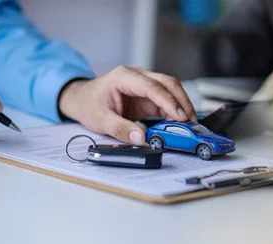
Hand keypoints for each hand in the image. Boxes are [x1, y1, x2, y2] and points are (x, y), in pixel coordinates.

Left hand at [58, 66, 196, 144]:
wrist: (81, 99)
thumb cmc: (88, 104)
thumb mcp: (100, 120)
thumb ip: (121, 129)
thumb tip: (141, 138)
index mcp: (124, 77)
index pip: (152, 87)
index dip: (168, 101)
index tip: (180, 116)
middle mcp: (137, 76)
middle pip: (167, 83)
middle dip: (182, 101)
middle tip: (191, 121)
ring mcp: (144, 85)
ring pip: (170, 91)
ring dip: (181, 107)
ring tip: (189, 125)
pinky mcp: (147, 96)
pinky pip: (165, 102)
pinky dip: (174, 112)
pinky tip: (179, 124)